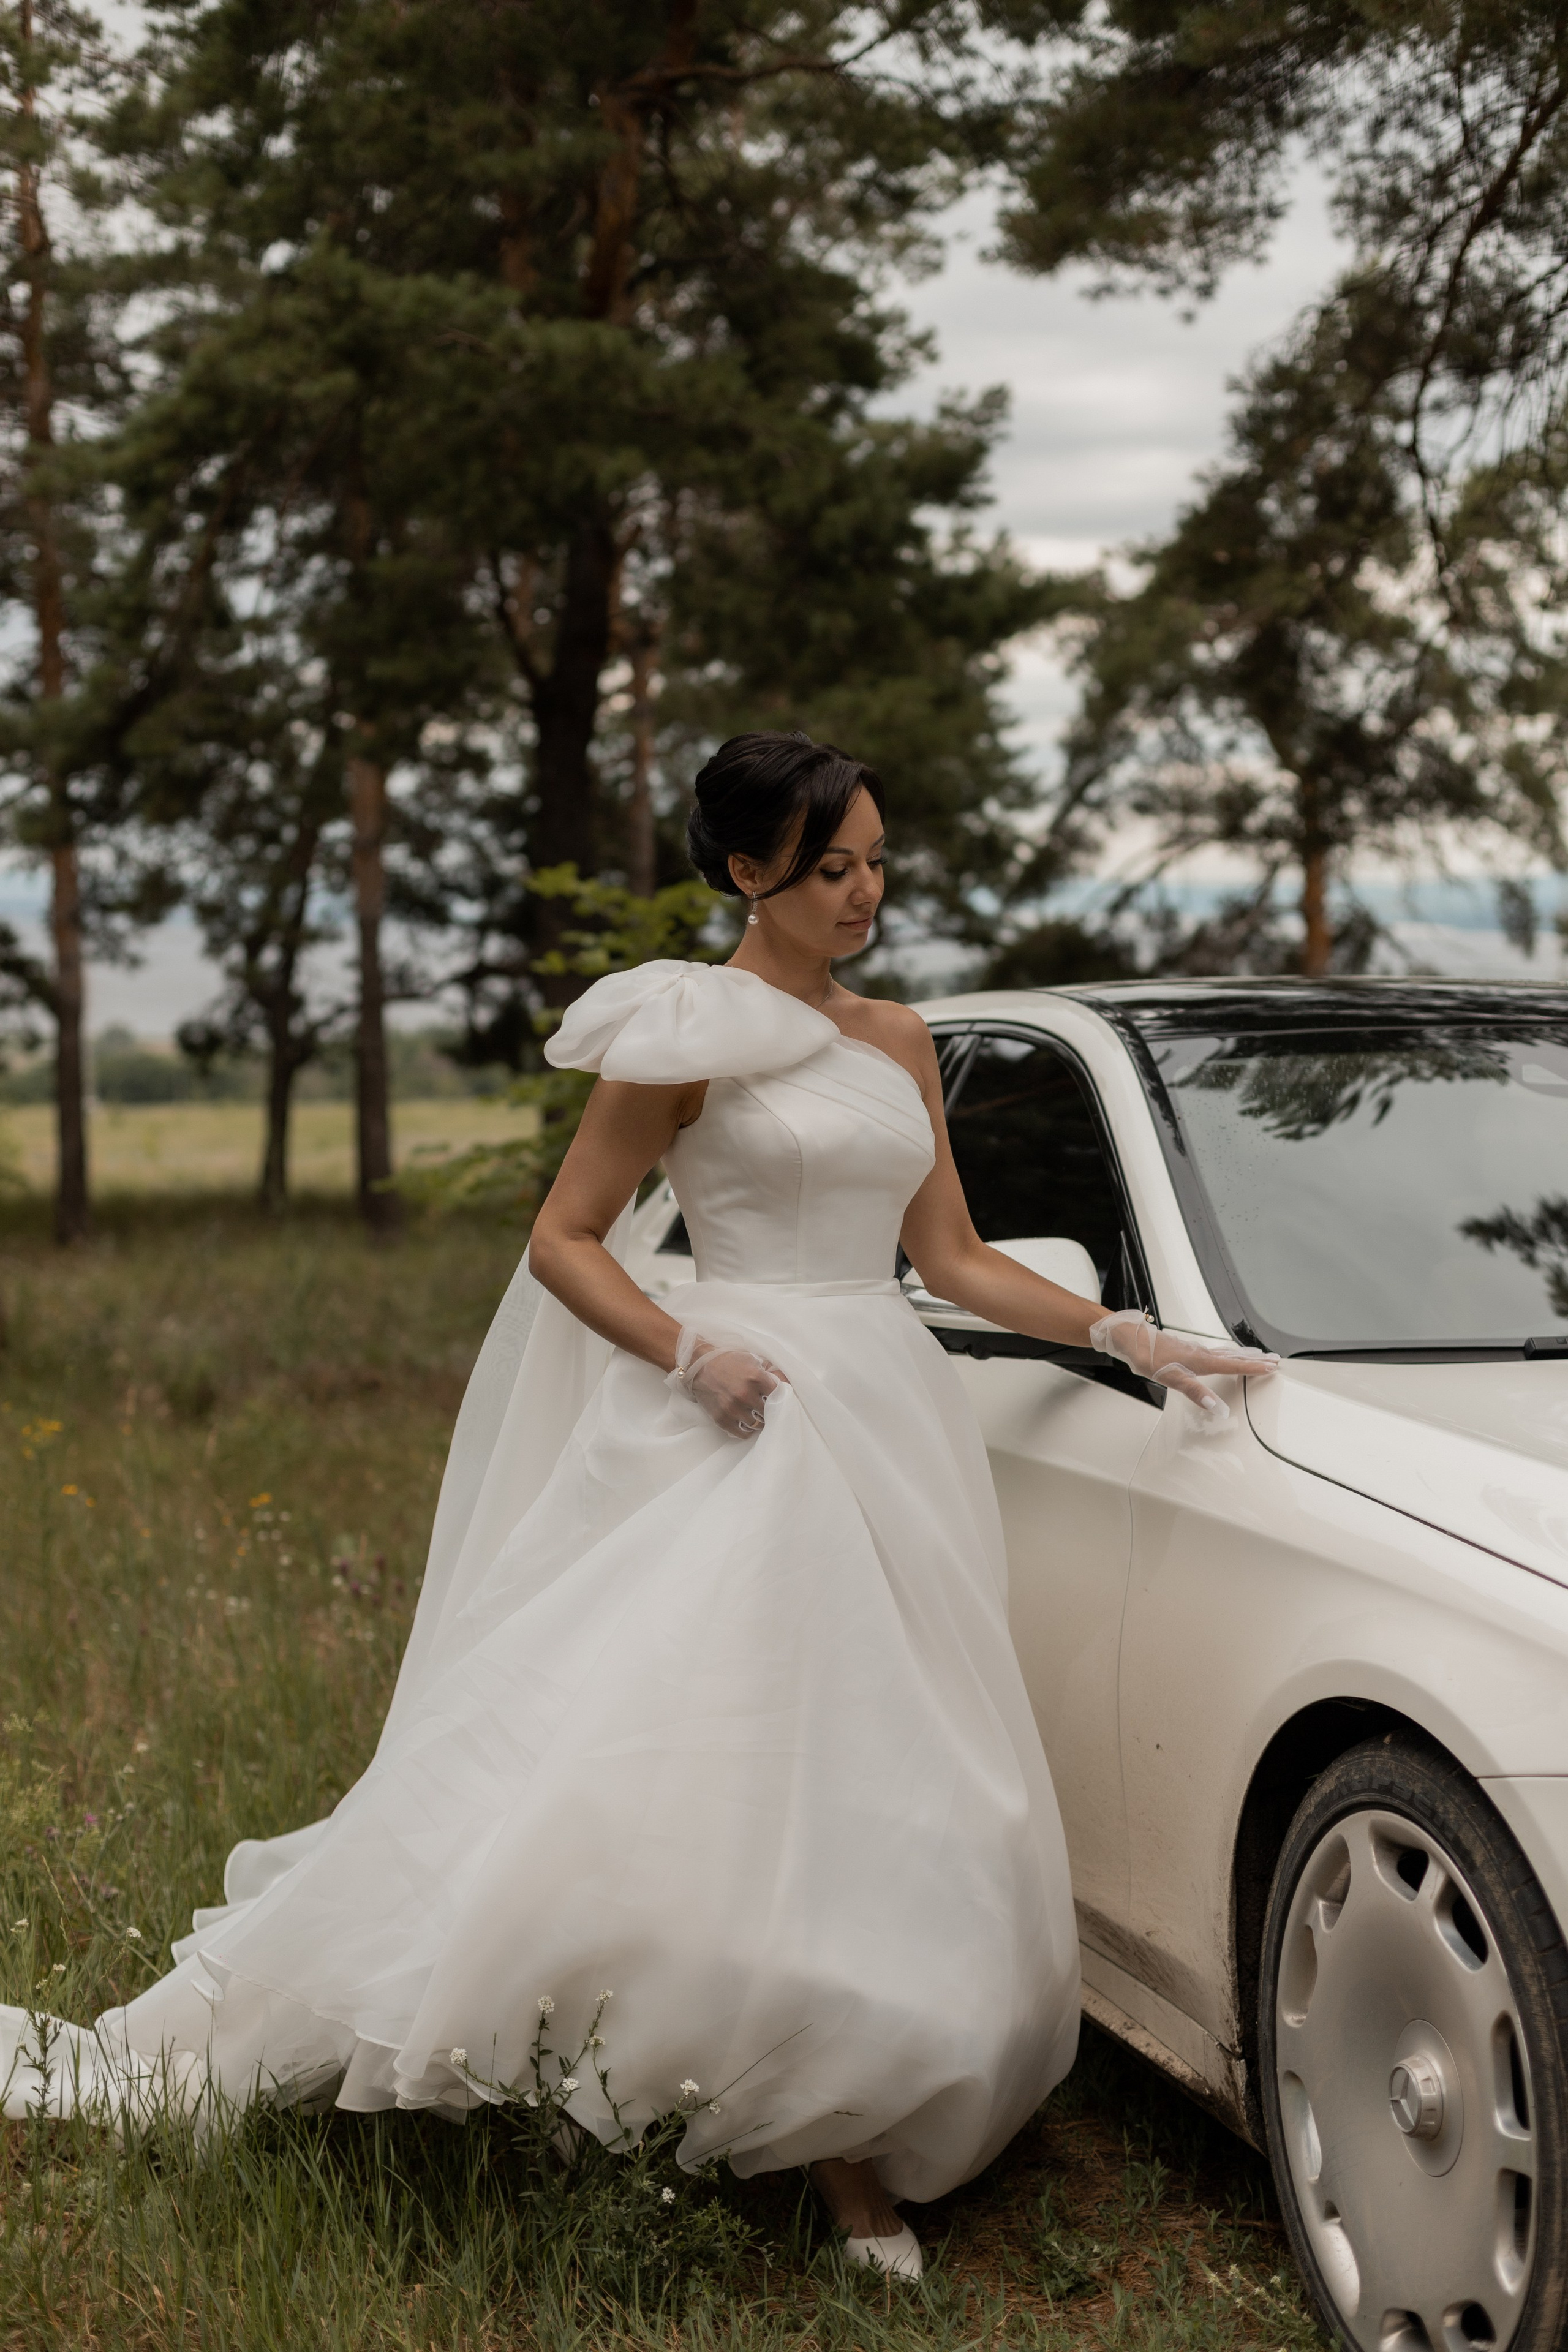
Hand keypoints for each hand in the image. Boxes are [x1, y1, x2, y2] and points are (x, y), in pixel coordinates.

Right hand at [669, 1333, 784, 1436]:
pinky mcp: (722, 1419)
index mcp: (756, 1377)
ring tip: (754, 1413)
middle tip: (764, 1406)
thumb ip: (771, 1371)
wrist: (700, 1366)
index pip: (778, 1395)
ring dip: (757, 1419)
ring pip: (757, 1424)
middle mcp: (745, 1394)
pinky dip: (745, 1429)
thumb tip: (787, 1383)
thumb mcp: (753, 1359)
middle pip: (769, 1412)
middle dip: (768, 1409)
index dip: (778, 1396)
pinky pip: (742, 1433)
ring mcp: (733, 1409)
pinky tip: (744, 1420)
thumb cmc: (729, 1361)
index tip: (775, 1396)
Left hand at [1090, 1309, 1279, 1428]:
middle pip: (1234, 1356)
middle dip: (1255, 1359)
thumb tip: (1215, 1406)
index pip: (1234, 1365)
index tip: (1272, 1367)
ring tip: (1257, 1356)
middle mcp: (1201, 1353)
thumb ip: (1195, 1391)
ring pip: (1225, 1353)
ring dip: (1243, 1355)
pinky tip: (1224, 1355)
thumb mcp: (1171, 1378)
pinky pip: (1215, 1352)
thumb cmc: (1148, 1357)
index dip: (1254, 1367)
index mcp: (1201, 1361)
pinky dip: (1227, 1354)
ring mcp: (1195, 1350)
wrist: (1131, 1339)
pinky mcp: (1187, 1350)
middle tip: (1275, 1360)